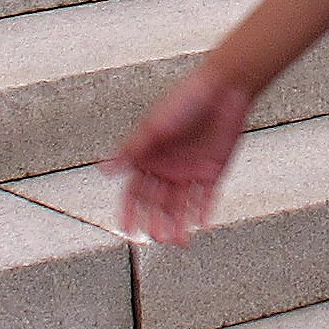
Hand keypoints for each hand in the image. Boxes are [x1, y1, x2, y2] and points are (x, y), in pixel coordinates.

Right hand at [102, 63, 255, 245]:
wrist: (224, 88)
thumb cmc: (187, 99)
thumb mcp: (154, 126)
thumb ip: (132, 150)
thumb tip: (104, 168)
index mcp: (149, 157)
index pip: (135, 192)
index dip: (130, 212)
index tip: (127, 230)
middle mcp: (168, 167)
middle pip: (158, 204)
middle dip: (157, 222)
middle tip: (158, 237)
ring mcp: (190, 171)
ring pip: (182, 205)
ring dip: (179, 223)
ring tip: (179, 240)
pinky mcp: (213, 170)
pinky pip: (207, 197)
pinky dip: (203, 211)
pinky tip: (200, 224)